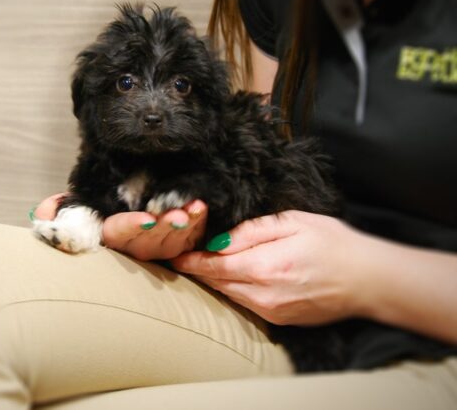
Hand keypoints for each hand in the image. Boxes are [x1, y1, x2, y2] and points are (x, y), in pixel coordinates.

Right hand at [32, 194, 207, 260]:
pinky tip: (201, 208)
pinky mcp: (177, 245)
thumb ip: (58, 209)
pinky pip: (190, 238)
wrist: (124, 214)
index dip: (131, 227)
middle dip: (164, 229)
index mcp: (109, 237)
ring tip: (193, 209)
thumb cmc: (94, 214)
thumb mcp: (74, 210)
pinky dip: (198, 224)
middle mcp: (133, 247)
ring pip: (172, 243)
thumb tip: (43, 211)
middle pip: (149, 241)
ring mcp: (156, 248)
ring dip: (185, 227)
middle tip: (176, 215)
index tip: (145, 218)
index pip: (118, 234)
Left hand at [171, 210, 368, 325]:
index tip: (174, 253)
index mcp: (264, 266)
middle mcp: (263, 294)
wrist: (367, 280)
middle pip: (216, 282)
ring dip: (213, 280)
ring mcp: (271, 311)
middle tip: (181, 255)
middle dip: (197, 269)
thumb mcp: (292, 223)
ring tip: (201, 264)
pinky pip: (246, 303)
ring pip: (229, 294)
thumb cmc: (333, 244)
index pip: (213, 265)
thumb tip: (219, 240)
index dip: (190, 260)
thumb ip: (252, 231)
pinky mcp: (279, 319)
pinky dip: (233, 289)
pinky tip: (231, 277)